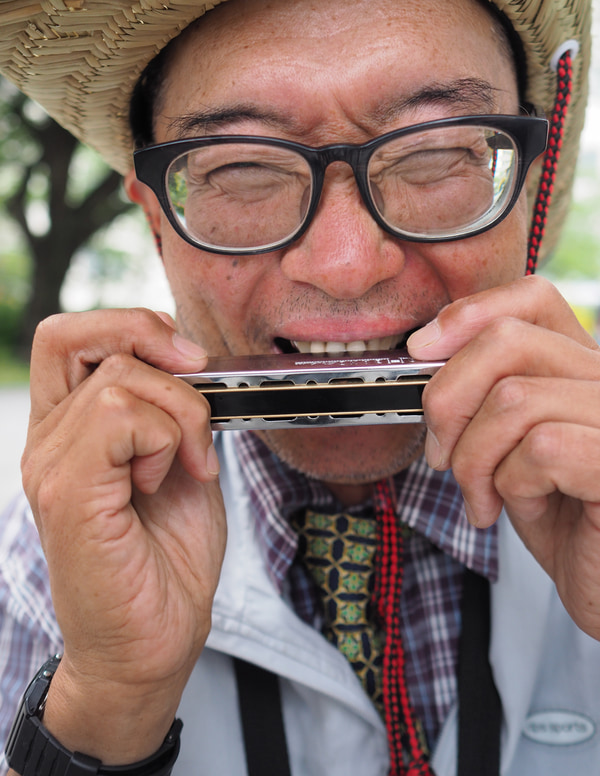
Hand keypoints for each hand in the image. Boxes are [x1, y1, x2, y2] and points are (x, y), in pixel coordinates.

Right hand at [21, 308, 226, 762]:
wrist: (153, 642)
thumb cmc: (166, 562)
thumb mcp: (182, 465)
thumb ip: (173, 412)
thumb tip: (189, 361)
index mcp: (72, 432)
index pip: (71, 338)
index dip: (131, 325)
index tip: (187, 356)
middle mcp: (50, 443)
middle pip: (77, 337)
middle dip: (150, 339)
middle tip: (197, 380)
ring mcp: (52, 466)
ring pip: (119, 379)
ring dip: (180, 413)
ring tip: (187, 465)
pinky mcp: (68, 493)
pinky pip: (118, 418)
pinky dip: (167, 438)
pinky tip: (170, 479)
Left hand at [408, 275, 599, 639]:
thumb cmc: (557, 518)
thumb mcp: (510, 444)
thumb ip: (487, 392)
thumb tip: (426, 349)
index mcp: (582, 368)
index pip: (534, 298)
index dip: (470, 313)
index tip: (422, 348)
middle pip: (507, 340)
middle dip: (449, 398)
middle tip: (440, 453)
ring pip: (512, 398)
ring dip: (473, 458)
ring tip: (480, 495)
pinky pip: (542, 448)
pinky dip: (510, 484)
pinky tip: (520, 509)